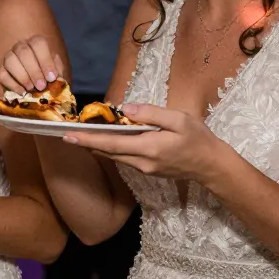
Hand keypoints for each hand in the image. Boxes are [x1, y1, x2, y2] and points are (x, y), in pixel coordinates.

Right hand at [0, 34, 63, 92]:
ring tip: (31, 89)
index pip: (38, 43)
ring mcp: (8, 58)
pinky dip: (12, 84)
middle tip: (41, 86)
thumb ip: (57, 73)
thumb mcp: (57, 75)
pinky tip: (22, 92)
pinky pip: (2, 74)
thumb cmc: (48, 78)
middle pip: (23, 51)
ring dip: (22, 76)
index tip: (52, 78)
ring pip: (10, 60)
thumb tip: (56, 76)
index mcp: (36, 44)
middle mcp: (20, 47)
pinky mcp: (0, 71)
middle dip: (34, 70)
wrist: (38, 89)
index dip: (45, 60)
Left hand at [64, 103, 224, 182]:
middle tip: (68, 134)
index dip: (89, 140)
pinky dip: (112, 150)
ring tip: (82, 135)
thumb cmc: (198, 139)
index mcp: (149, 147)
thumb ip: (151, 113)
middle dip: (87, 144)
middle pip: (108, 153)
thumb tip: (125, 108)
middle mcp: (142, 162)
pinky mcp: (147, 170)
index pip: (111, 144)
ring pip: (115, 157)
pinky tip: (106, 141)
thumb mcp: (179, 119)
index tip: (70, 136)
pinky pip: (124, 159)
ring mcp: (144, 169)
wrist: (210, 165)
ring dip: (98, 147)